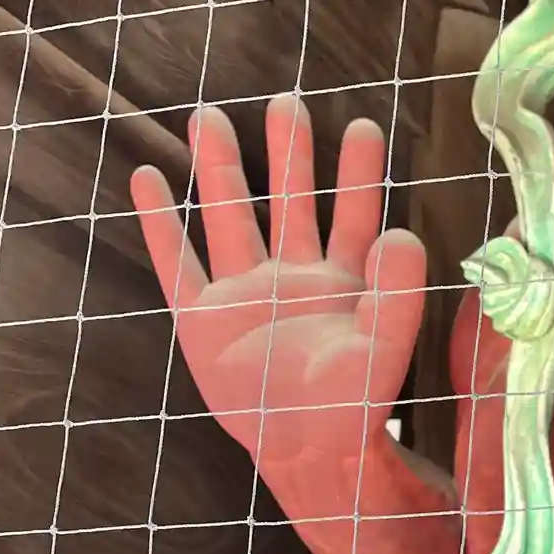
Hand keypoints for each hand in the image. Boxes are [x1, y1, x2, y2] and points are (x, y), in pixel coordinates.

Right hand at [132, 97, 427, 492]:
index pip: (353, 213)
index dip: (357, 172)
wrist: (306, 453)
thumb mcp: (385, 347)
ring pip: (229, 216)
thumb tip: (407, 231)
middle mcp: (293, 278)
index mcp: (343, 281)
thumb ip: (399, 292)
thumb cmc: (353, 405)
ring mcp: (244, 294)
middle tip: (285, 100)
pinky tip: (146, 177)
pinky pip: (176, 262)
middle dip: (287, 152)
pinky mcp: (201, 319)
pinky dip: (160, 222)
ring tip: (207, 117)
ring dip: (220, 169)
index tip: (363, 125)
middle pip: (289, 200)